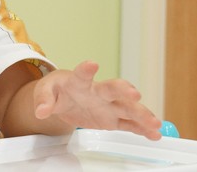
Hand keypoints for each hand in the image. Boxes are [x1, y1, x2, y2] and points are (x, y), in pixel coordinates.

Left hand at [33, 60, 162, 139]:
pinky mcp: (113, 119)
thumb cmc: (57, 90)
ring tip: (154, 123)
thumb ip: (43, 101)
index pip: (81, 74)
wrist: (65, 98)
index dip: (86, 69)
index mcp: (78, 82)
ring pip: (126, 108)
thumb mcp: (44, 93)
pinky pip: (129, 124)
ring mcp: (108, 105)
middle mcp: (97, 92)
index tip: (92, 64)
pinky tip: (155, 134)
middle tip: (134, 93)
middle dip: (123, 90)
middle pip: (112, 89)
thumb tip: (41, 111)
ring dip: (140, 114)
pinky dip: (142, 129)